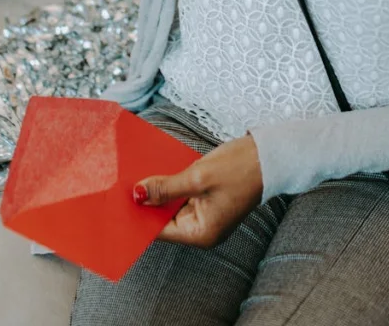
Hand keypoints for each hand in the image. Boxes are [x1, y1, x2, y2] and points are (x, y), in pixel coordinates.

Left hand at [133, 133, 262, 247]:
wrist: (270, 156)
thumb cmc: (240, 169)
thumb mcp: (197, 177)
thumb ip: (166, 187)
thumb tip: (138, 194)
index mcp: (201, 233)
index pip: (159, 229)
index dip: (139, 215)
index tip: (118, 201)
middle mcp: (202, 229)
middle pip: (164, 217)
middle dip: (147, 200)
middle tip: (122, 183)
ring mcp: (206, 214)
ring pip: (172, 204)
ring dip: (158, 189)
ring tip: (135, 174)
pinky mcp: (208, 198)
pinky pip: (182, 194)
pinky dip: (171, 183)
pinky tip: (158, 169)